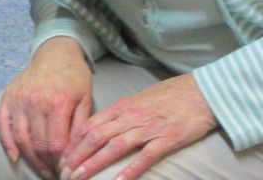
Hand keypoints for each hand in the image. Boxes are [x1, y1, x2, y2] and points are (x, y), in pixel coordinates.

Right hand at [0, 37, 92, 178]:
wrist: (55, 53)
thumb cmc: (74, 77)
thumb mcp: (86, 99)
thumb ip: (81, 126)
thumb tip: (75, 154)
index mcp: (58, 103)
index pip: (56, 144)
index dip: (60, 162)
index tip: (66, 171)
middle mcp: (35, 102)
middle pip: (37, 145)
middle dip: (46, 164)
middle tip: (54, 174)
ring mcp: (19, 100)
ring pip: (20, 139)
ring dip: (30, 159)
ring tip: (41, 169)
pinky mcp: (8, 98)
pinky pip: (2, 125)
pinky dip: (7, 144)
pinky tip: (15, 158)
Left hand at [60, 73, 216, 179]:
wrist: (202, 91)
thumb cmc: (170, 96)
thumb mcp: (139, 100)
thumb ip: (120, 114)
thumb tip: (101, 128)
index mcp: (122, 107)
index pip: (89, 125)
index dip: (72, 142)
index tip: (61, 157)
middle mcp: (131, 116)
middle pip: (96, 136)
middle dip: (76, 156)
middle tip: (62, 172)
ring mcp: (149, 127)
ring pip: (114, 146)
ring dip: (94, 163)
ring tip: (79, 177)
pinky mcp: (168, 138)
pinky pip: (146, 156)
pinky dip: (131, 169)